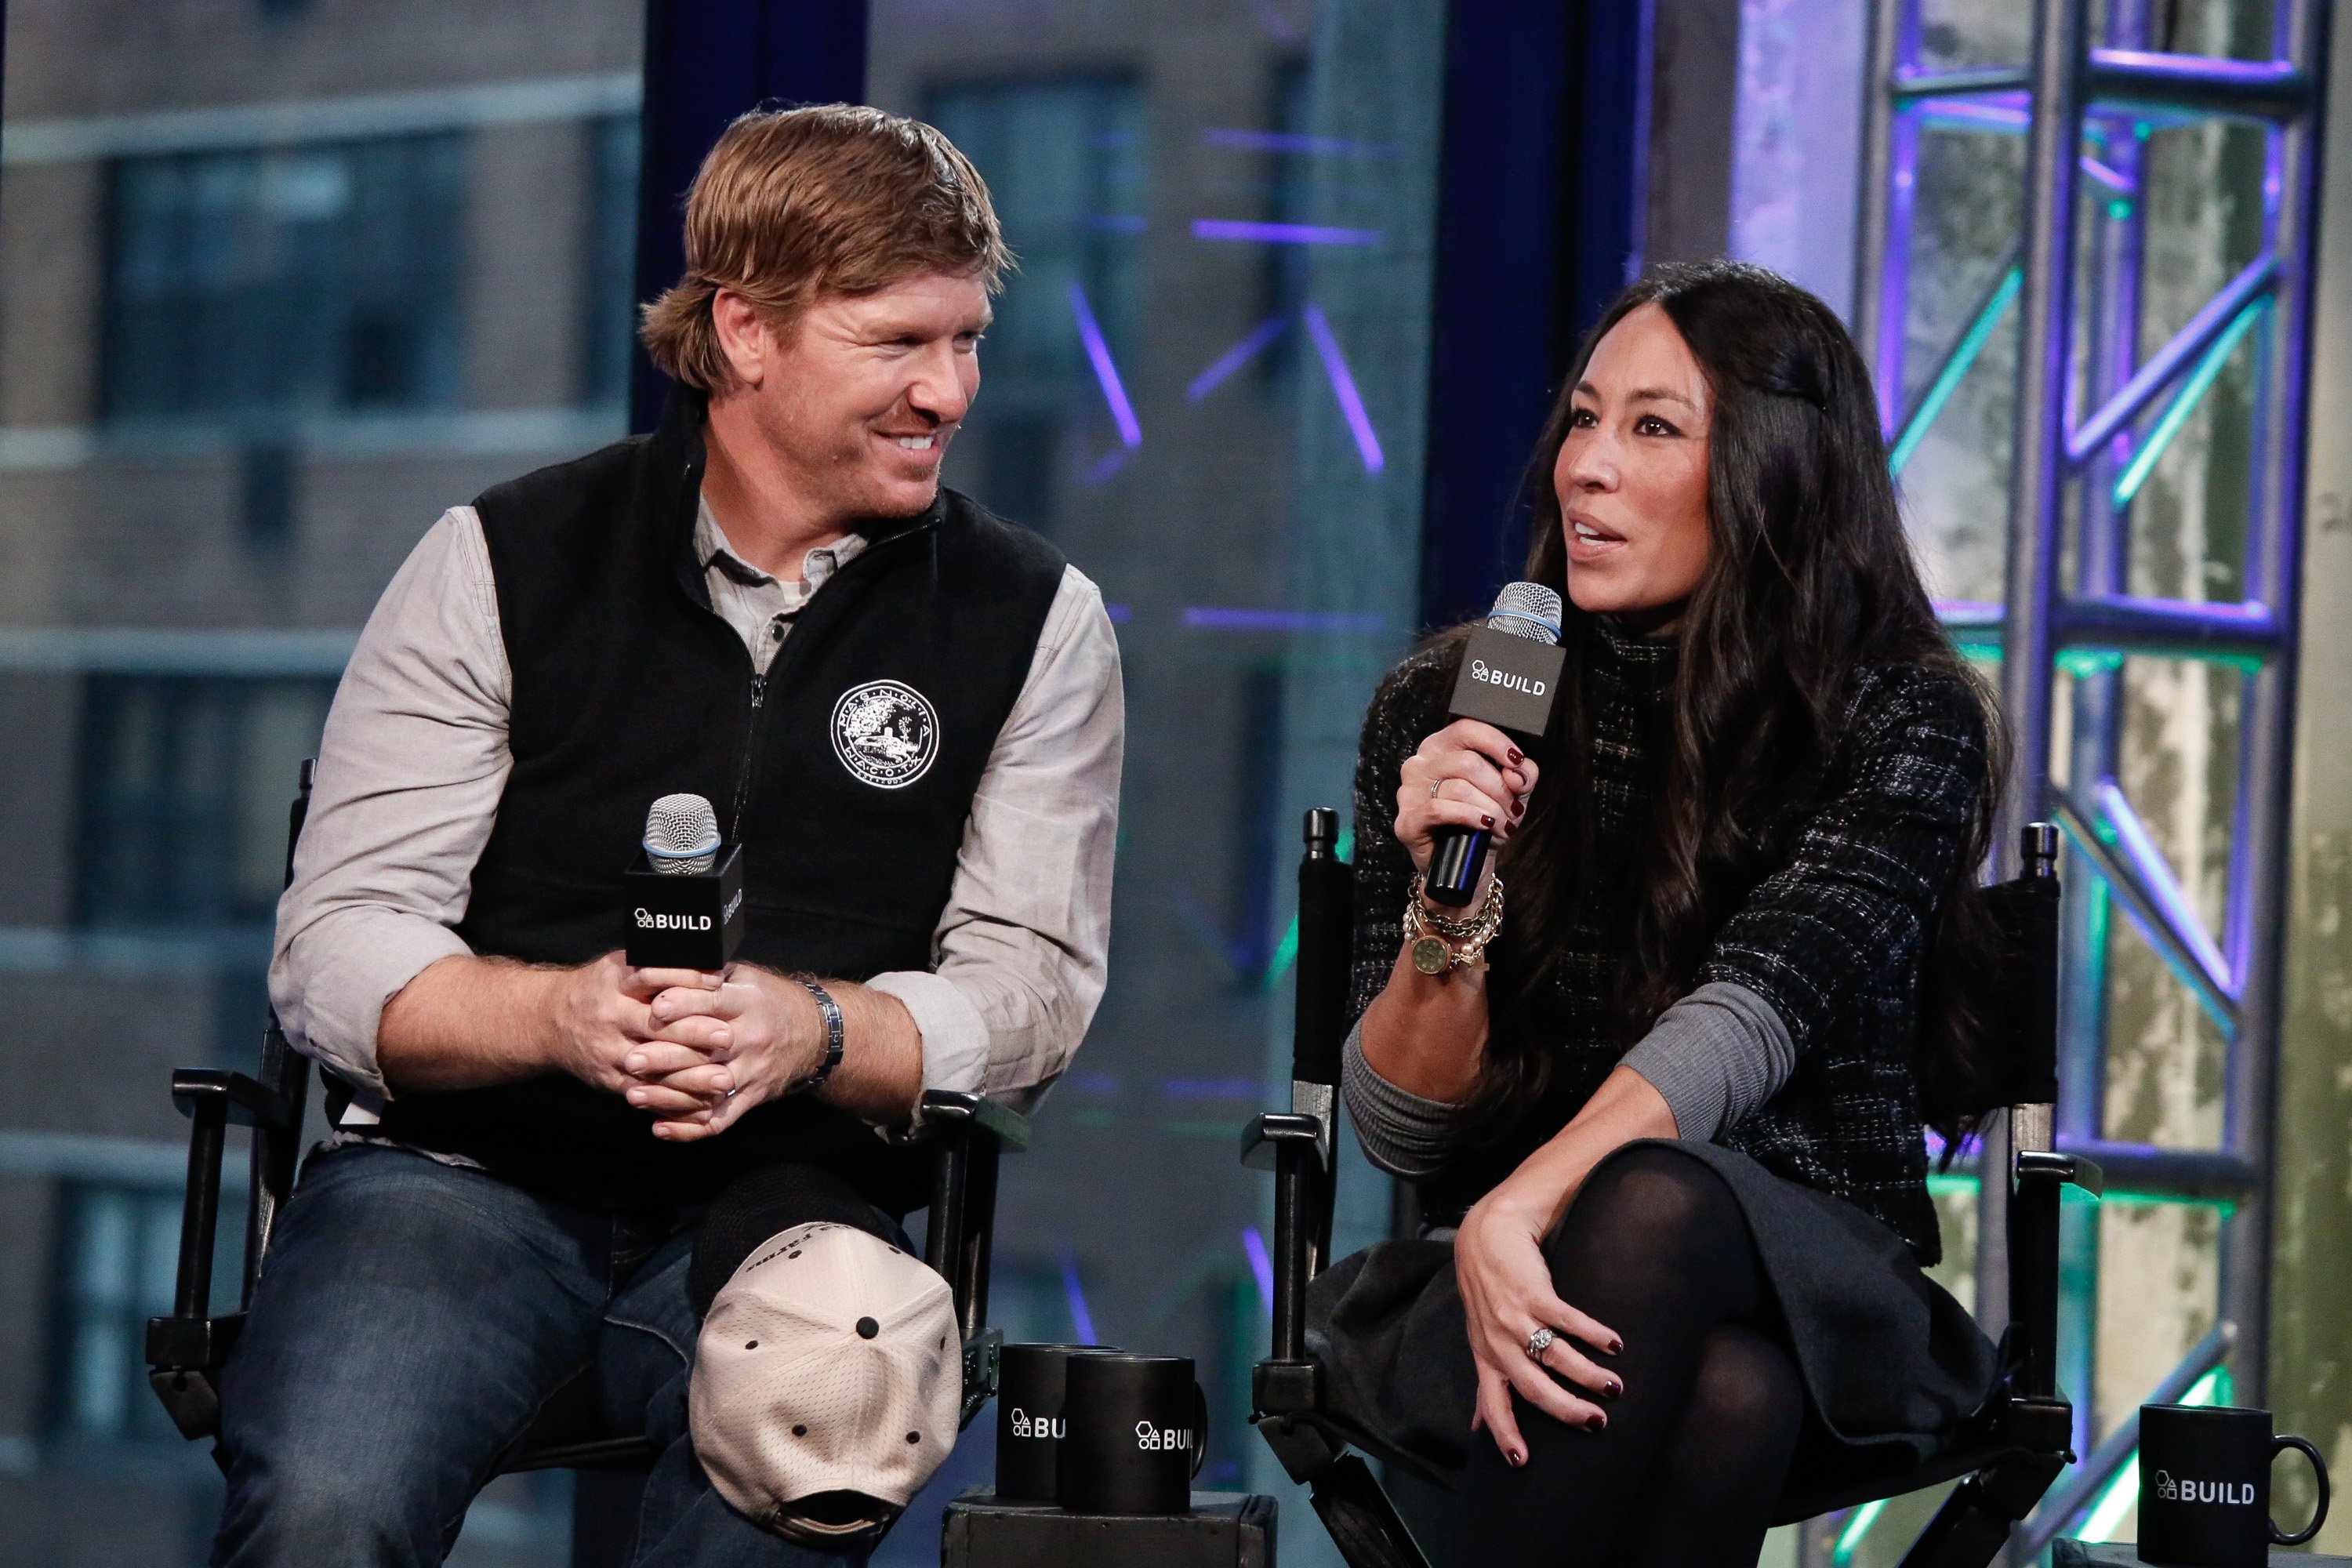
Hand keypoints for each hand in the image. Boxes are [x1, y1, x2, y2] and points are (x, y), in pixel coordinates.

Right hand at [543, 952, 726, 1098]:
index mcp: (616, 981)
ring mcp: (609, 1050)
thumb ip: (656, 965)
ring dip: (690, 1075)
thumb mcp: (620, 967)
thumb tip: (706, 957)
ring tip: (723, 1079)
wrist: (552, 1021)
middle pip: (655, 1026)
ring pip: (653, 1066)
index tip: (718, 982)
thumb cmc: (602, 989)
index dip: (685, 978)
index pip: (651, 976)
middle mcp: (611, 1015)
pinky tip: (702, 1102)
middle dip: (694, 1032)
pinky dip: (674, 1100)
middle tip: (728, 1037)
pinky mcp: (609, 1078)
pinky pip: (645, 1092)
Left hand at [620, 966, 824, 1141]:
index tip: (655, 1008)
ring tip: (633, 1095)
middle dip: (666, 1057)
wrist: (816, 1034)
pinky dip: (689, 1128)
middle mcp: (751, 1037)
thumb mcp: (747, 977)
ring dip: (669, 1096)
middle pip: (706, 1050)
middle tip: (630, 1060)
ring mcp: (752, 1071)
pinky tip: (660, 1127)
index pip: (714, 1001)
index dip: (685, 1003)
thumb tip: (666, 959)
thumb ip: (709, 973)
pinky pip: (720, 1118)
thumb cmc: (769, 1000)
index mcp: (748, 1001)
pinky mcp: (753, 1097)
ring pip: (708, 1089)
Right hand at [1394, 719, 1536, 878]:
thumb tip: (1516, 771)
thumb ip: (1522, 774)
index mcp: (1440, 749)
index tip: (1516, 761)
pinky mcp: (1407, 821)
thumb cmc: (1484, 820)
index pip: (1465, 729)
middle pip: (1467, 762)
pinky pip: (1440, 810)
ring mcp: (1408, 793)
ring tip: (1503, 825)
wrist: (1467, 864)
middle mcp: (1419, 765)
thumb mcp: (1512, 792)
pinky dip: (1469, 817)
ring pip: (1458, 788)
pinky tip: (1484, 825)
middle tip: (1514, 810)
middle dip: (1499, 789)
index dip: (1495, 743)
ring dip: (1490, 809)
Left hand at [1454, 1181, 1622, 1465]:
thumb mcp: (1481, 1336)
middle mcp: (1498, 1341)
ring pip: (1555, 1356)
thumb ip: (1488, 1378)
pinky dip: (1593, 1334)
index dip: (1506, 1433)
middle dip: (1565, 1410)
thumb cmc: (1489, 1289)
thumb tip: (1478, 1427)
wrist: (1487, 1232)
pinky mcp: (1533, 1291)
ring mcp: (1514, 1316)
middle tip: (1596, 1422)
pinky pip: (1567, 1320)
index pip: (1493, 1402)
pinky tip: (1615, 1344)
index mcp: (1487, 1355)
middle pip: (1533, 1387)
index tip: (1523, 1462)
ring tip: (1614, 1387)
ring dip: (1588, 1375)